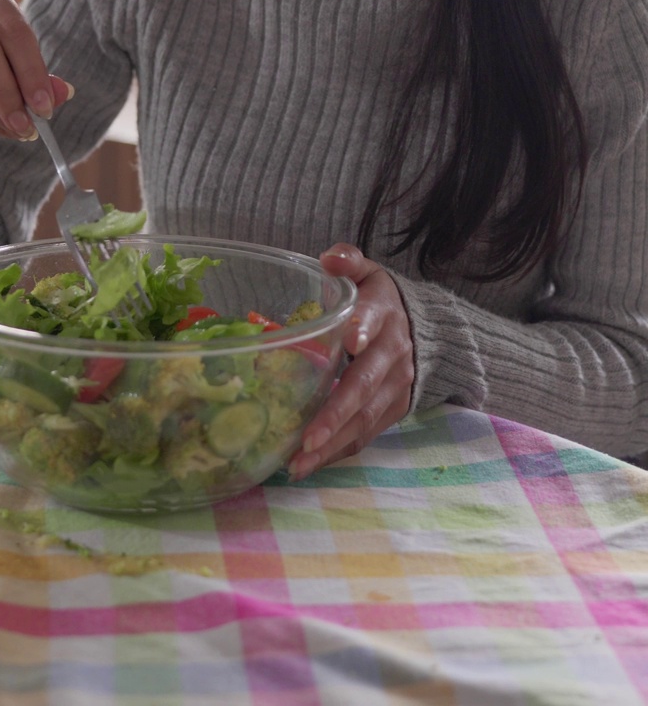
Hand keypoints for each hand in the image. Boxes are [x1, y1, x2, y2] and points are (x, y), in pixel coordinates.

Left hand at [289, 243, 414, 479]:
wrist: (424, 328)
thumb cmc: (377, 299)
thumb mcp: (367, 273)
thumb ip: (348, 261)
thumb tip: (328, 257)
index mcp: (382, 310)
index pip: (372, 317)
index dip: (362, 327)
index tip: (349, 341)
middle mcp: (393, 350)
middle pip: (364, 384)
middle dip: (336, 412)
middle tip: (306, 438)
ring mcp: (397, 384)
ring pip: (365, 418)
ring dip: (332, 443)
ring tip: (297, 465)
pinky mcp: (395, 408)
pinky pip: (367, 433)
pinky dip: (339, 450)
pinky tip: (309, 464)